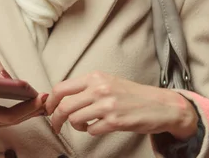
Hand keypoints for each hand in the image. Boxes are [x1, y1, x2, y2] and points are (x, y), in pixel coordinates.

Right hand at [0, 57, 47, 150]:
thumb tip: (8, 77)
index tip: (12, 85)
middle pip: (2, 115)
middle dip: (25, 108)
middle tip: (42, 99)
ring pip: (8, 122)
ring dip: (28, 114)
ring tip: (44, 104)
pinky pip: (7, 124)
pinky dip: (22, 117)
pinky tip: (35, 110)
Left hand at [45, 71, 197, 139]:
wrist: (160, 105)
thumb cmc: (131, 94)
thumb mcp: (106, 82)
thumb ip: (85, 87)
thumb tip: (60, 97)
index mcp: (94, 77)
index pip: (61, 88)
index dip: (50, 102)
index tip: (49, 110)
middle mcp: (99, 89)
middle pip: (64, 106)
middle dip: (56, 118)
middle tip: (56, 125)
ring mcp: (107, 105)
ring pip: (75, 119)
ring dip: (76, 126)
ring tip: (84, 124)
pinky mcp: (115, 121)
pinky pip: (91, 130)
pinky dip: (90, 131)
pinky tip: (98, 127)